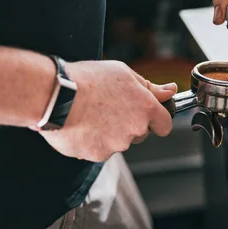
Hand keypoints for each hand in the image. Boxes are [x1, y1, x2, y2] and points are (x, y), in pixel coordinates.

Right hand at [37, 60, 176, 161]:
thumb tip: (170, 91)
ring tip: (91, 114)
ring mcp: (117, 144)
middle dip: (129, 124)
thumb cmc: (88, 79)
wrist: (56, 95)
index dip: (157, 120)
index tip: (149, 117)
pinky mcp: (98, 155)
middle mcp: (135, 129)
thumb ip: (150, 87)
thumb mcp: (124, 73)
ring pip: (119, 142)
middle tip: (109, 107)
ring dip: (109, 133)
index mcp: (146, 108)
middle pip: (140, 134)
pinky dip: (92, 141)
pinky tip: (82, 125)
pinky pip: (99, 150)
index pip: (165, 125)